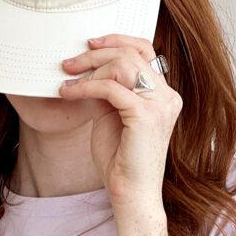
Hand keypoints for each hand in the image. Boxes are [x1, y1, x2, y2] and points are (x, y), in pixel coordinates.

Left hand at [58, 34, 181, 211]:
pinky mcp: (145, 116)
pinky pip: (110, 87)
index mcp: (163, 95)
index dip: (117, 41)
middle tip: (69, 62)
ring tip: (67, 79)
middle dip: (96, 53)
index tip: (90, 44)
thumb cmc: (120, 161)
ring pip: (123, 65)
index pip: (145, 51)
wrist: (131, 195)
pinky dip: (85, 86)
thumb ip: (109, 92)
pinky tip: (68, 93)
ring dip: (90, 68)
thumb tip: (90, 70)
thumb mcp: (112, 117)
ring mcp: (160, 105)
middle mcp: (167, 96)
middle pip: (132, 53)